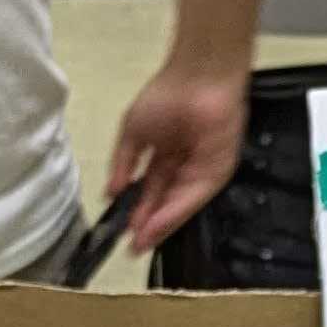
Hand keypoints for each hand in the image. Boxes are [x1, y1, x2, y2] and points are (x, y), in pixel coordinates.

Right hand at [104, 58, 245, 246]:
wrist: (197, 78)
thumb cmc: (165, 96)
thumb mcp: (133, 133)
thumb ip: (123, 164)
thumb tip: (110, 193)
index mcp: (165, 156)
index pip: (151, 190)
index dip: (137, 211)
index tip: (121, 232)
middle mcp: (183, 167)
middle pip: (165, 202)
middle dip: (148, 225)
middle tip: (132, 248)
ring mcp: (201, 171)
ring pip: (178, 204)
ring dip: (160, 225)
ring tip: (141, 243)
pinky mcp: (217, 172)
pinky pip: (193, 197)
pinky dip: (175, 212)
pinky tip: (158, 225)